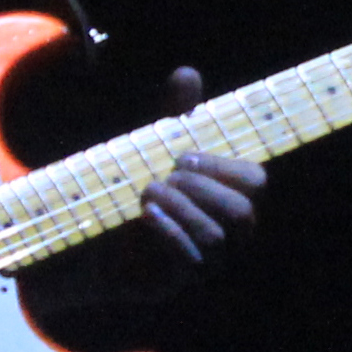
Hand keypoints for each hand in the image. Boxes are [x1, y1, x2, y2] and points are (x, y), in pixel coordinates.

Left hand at [28, 66, 263, 315]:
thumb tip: (187, 72)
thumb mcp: (154, 146)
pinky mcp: (178, 280)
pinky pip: (190, 261)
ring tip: (148, 191)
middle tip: (167, 173)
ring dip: (181, 207)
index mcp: (229, 196)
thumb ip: (174, 114)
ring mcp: (207, 261)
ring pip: (216, 237)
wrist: (95, 239)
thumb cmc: (139, 188)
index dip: (225, 166)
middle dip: (203, 188)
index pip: (256, 182)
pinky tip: (145, 215)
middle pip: (244, 213)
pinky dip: (168, 232)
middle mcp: (227, 234)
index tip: (184, 154)